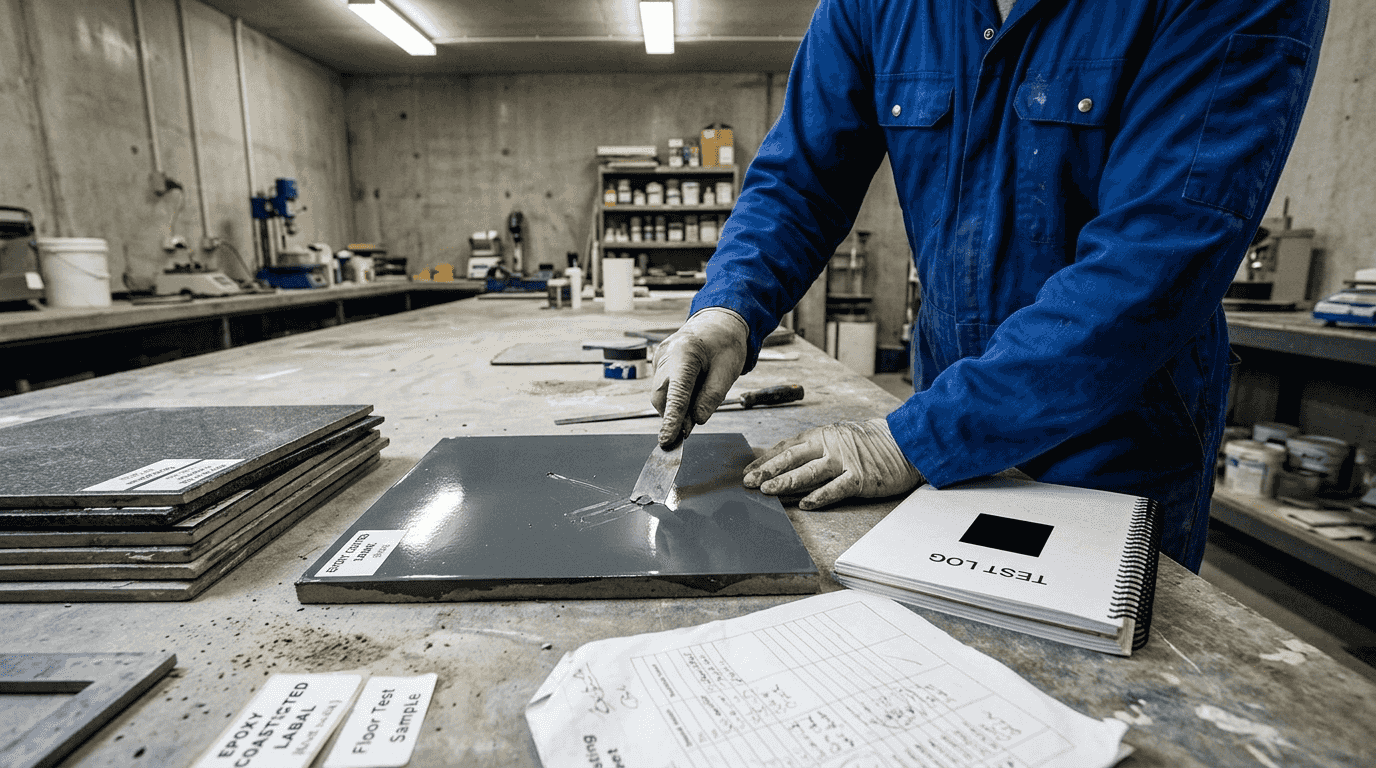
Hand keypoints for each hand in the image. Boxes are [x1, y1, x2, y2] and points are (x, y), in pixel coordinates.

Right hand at [650, 307, 748, 446]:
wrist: (717, 323)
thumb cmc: (725, 344)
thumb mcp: (729, 370)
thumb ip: (712, 396)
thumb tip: (696, 420)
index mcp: (685, 352)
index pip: (676, 392)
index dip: (672, 419)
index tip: (667, 440)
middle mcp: (666, 355)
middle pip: (661, 397)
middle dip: (674, 416)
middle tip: (690, 428)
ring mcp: (658, 359)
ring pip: (660, 395)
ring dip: (677, 407)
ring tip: (698, 396)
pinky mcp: (658, 364)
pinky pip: (663, 389)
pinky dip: (676, 398)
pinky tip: (692, 389)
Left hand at [743, 418, 923, 509]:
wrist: (904, 442)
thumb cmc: (869, 443)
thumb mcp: (838, 437)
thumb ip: (815, 448)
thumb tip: (786, 462)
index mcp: (822, 435)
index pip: (788, 446)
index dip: (766, 459)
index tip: (748, 470)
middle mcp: (830, 446)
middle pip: (793, 457)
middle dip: (768, 469)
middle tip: (749, 482)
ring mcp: (845, 462)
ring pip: (810, 472)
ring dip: (786, 481)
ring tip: (768, 490)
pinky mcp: (860, 478)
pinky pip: (837, 488)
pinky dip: (820, 495)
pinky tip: (805, 503)